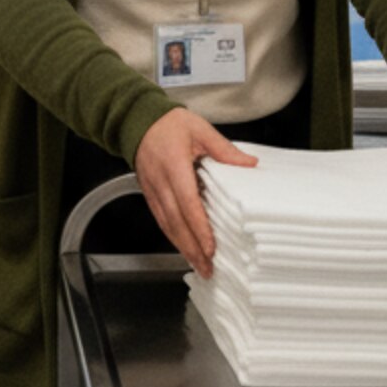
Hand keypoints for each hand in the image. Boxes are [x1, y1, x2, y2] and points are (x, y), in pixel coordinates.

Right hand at [134, 107, 257, 274]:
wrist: (138, 119)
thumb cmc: (168, 124)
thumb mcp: (200, 129)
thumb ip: (224, 149)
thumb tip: (248, 164)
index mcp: (174, 165)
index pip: (187, 202)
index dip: (198, 227)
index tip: (210, 246)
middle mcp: (160, 181)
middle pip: (176, 221)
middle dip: (192, 247)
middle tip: (207, 267)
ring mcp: (152, 189)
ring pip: (167, 224)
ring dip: (182, 247)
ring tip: (198, 265)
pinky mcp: (149, 194)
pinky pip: (161, 219)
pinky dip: (173, 237)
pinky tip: (184, 248)